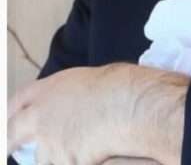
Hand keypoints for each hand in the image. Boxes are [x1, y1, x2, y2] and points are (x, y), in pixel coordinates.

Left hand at [7, 63, 187, 164]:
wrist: (129, 104)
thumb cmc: (121, 86)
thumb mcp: (90, 82)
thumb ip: (71, 96)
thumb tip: (73, 109)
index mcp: (46, 89)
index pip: (16, 102)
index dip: (10, 114)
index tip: (8, 123)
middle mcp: (39, 115)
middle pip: (12, 134)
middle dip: (9, 142)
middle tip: (9, 147)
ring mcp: (48, 140)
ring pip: (43, 157)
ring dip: (56, 156)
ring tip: (80, 147)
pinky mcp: (63, 160)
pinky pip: (68, 163)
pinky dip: (79, 161)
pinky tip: (95, 154)